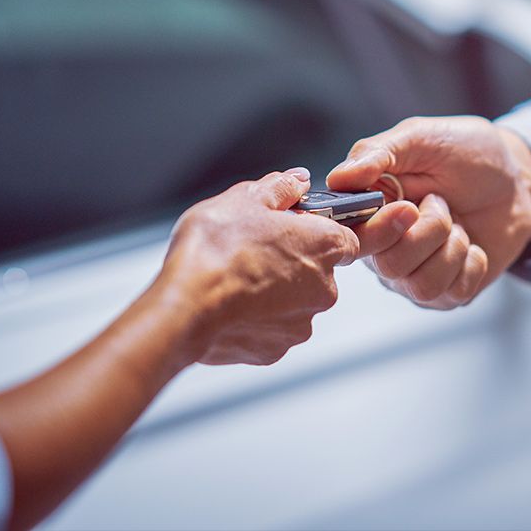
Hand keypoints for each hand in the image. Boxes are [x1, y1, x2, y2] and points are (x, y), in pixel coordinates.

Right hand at [158, 168, 359, 364]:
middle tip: (254, 250)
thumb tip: (297, 181)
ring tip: (236, 279)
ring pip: (294, 303)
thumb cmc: (216, 249)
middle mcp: (324, 288)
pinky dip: (255, 318)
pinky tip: (229, 304)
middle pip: (318, 272)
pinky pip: (271, 328)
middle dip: (291, 262)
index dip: (319, 231)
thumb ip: (280, 188)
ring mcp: (300, 323)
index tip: (295, 227)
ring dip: (273, 292)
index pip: (345, 238)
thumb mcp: (245, 199)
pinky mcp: (275, 350)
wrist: (186, 306)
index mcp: (324, 246)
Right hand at [327, 116, 530, 308]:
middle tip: (441, 202)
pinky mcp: (446, 292)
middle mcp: (384, 248)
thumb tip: (337, 177)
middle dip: (429, 231)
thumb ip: (377, 152)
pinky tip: (472, 244)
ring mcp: (414, 274)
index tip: (408, 206)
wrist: (517, 179)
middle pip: (389, 267)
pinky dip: (471, 263)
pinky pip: (451, 294)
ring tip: (458, 222)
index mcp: (368, 211)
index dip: (378, 230)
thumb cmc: (465, 153)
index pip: (350, 240)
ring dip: (452, 247)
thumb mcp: (421, 137)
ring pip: (421, 285)